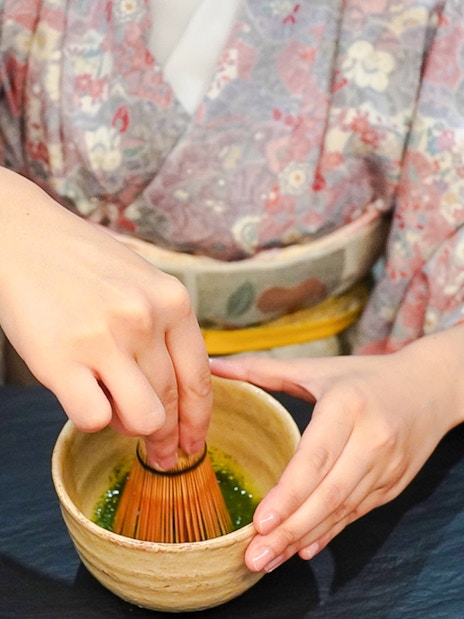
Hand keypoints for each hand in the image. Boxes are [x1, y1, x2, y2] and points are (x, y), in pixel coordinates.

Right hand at [0, 168, 211, 468]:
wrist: (21, 236)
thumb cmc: (81, 261)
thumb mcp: (141, 281)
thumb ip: (163, 329)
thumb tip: (175, 392)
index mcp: (171, 300)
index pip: (199, 378)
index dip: (199, 420)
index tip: (193, 441)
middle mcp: (145, 320)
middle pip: (171, 403)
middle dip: (168, 438)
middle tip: (162, 453)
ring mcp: (104, 340)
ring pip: (143, 419)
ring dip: (131, 427)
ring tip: (115, 410)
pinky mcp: (61, 360)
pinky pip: (94, 419)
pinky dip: (92, 417)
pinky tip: (82, 396)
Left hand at [210, 328, 463, 571]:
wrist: (430, 387)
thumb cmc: (365, 376)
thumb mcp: (316, 368)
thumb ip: (261, 369)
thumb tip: (212, 366)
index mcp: (347, 405)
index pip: (316, 457)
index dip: (289, 493)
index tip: (260, 522)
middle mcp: (371, 439)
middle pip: (328, 493)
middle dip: (290, 529)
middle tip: (254, 556)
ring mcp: (385, 466)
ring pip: (342, 510)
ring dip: (304, 538)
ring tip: (267, 559)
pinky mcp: (393, 484)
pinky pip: (356, 513)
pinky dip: (328, 533)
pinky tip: (302, 549)